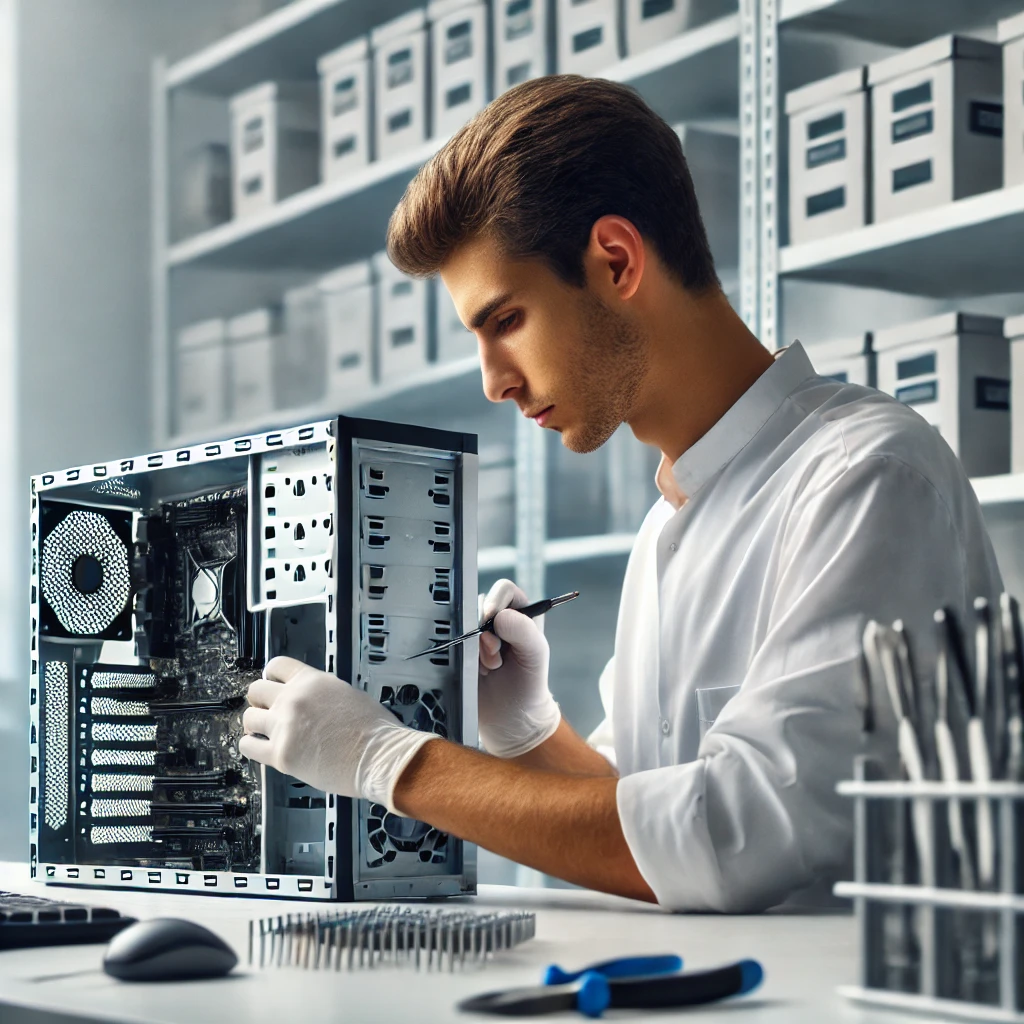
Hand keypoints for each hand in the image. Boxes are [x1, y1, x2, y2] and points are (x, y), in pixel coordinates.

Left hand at [238, 657, 438, 813]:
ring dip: (256, 724)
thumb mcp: (348, 694)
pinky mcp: (281, 754)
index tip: (271, 684)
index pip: (276, 666)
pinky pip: (248, 746)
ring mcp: (285, 726)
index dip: (271, 676)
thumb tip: (311, 699)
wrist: (379, 756)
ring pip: (248, 718)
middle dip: (261, 700)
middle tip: (267, 711)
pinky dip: (252, 746)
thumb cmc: (374, 730)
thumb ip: (321, 694)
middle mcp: (295, 699)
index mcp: (313, 681)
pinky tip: (261, 748)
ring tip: (264, 732)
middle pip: (256, 690)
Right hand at [477, 578, 559, 757]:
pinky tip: (477, 672)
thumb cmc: (529, 684)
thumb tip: (501, 616)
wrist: (509, 719)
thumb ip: (525, 632)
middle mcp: (498, 620)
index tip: (495, 622)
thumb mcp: (535, 655)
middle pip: (478, 605)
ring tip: (490, 668)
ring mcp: (477, 635)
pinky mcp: (461, 650)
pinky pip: (451, 642)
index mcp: (521, 613)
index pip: (504, 590)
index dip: (497, 601)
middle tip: (496, 657)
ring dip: (475, 647)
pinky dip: (462, 657)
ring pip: (463, 624)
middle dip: (484, 632)